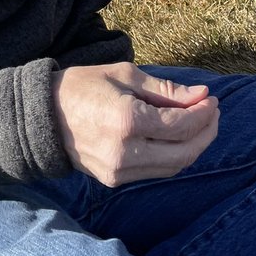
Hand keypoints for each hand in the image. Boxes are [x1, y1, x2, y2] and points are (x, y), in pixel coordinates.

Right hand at [52, 62, 218, 186]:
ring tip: (200, 124)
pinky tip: (177, 138)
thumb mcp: (124, 75)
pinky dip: (173, 156)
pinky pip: (155, 172)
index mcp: (127, 120)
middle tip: (212, 113)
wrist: (43, 115)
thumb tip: (201, 96)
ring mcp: (119, 171)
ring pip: (173, 167)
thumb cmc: (83, 86)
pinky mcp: (114, 180)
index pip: (181, 125)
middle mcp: (125, 152)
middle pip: (184, 152)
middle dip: (206, 133)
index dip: (203, 113)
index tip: (211, 99)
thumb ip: (165, 90)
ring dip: (193, 147)